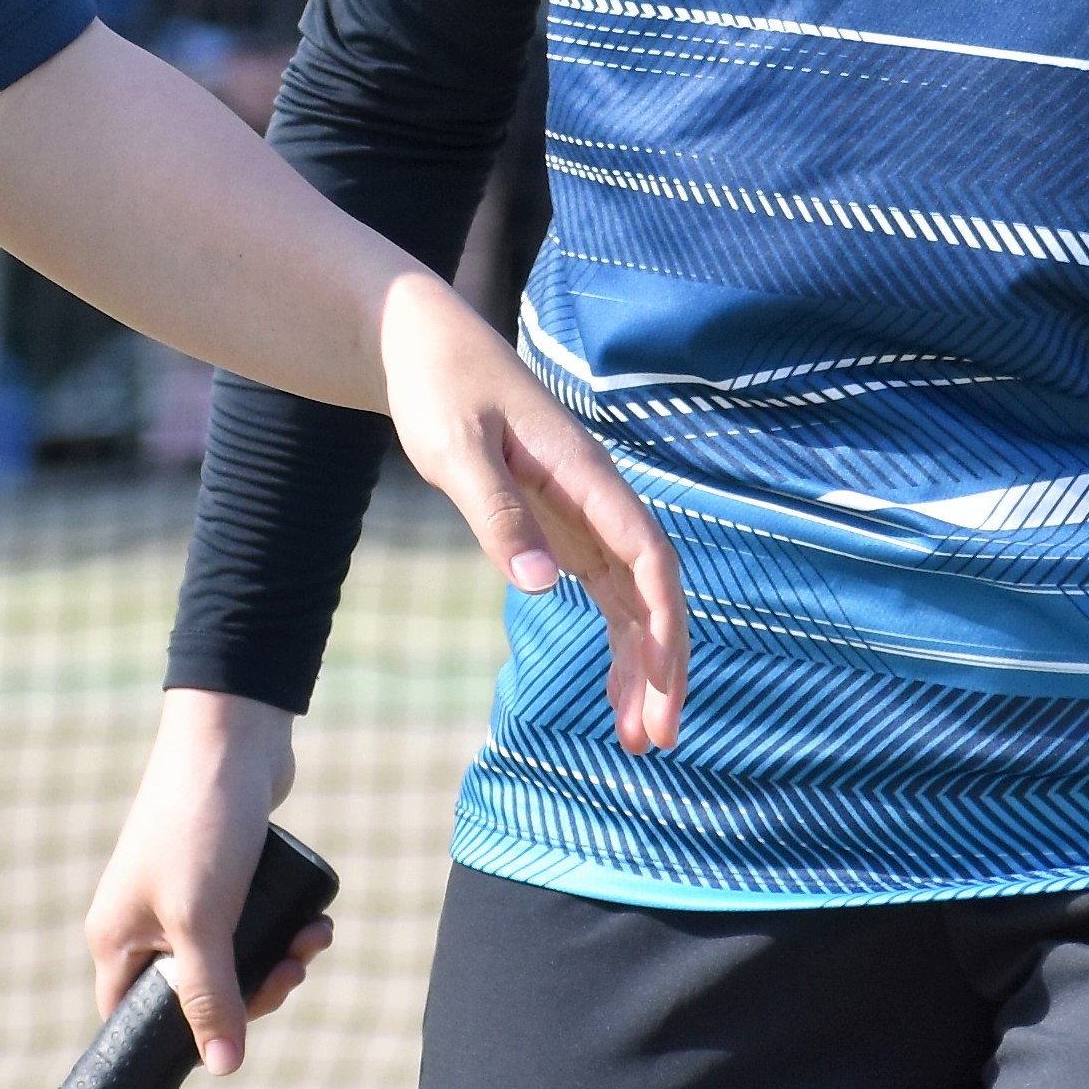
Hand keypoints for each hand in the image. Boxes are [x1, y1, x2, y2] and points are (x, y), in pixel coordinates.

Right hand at [80, 687, 337, 1073]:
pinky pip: (252, 924)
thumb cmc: (200, 826)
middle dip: (255, 991)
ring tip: (314, 939)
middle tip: (293, 972)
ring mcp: (183, 896)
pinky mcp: (221, 874)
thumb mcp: (203, 921)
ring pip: (234, 959)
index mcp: (118, 938)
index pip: (132, 1019)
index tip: (237, 1034)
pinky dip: (283, 929)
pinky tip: (313, 920)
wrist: (232, 737)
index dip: (180, 1040)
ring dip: (279, 959)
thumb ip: (210, 996)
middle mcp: (144, 921)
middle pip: (197, 994)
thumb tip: (224, 1067)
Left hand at [370, 266, 689, 752]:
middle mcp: (599, 499)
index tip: (662, 685)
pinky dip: (613, 644)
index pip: (649, 558)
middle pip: (652, 592)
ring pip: (633, 602)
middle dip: (661, 666)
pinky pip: (604, 595)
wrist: (424, 348)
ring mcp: (585, 516)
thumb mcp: (456, 451)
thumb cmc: (440, 389)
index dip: (664, 625)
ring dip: (640, 667)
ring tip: (638, 739)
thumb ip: (498, 516)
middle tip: (657, 741)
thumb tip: (543, 587)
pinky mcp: (564, 528)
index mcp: (586, 475)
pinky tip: (612, 693)